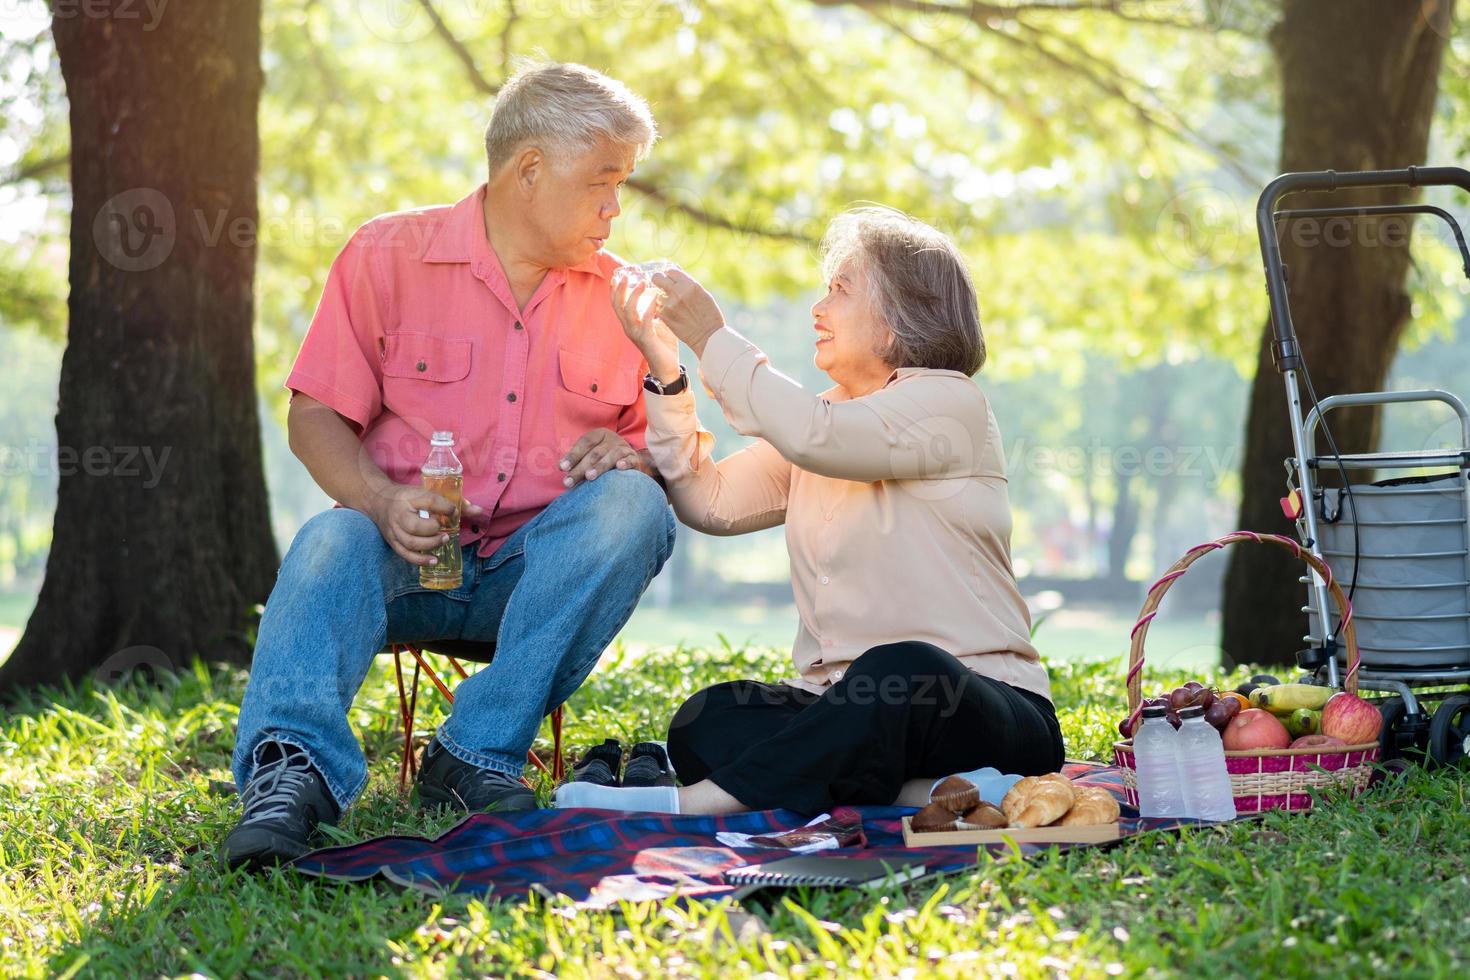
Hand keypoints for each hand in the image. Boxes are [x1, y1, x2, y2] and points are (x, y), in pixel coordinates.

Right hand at [368, 483, 485, 566]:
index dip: (444, 506)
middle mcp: (399, 514)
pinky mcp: (392, 541)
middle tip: (446, 532)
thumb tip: (479, 510)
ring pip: (409, 542)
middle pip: (414, 525)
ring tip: (443, 541)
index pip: (428, 500)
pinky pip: (405, 554)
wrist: (378, 501)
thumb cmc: (408, 497)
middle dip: (432, 530)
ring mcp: (394, 530)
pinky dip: (420, 560)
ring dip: (429, 545)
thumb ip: (453, 502)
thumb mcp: (426, 493)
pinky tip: (434, 561)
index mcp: (409, 497)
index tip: (454, 511)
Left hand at [559, 428, 642, 486]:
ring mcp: (624, 448)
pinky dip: (626, 463)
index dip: (573, 455)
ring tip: (589, 476)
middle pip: (595, 452)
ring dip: (600, 466)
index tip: (562, 468)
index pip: (585, 443)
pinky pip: (631, 460)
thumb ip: (576, 459)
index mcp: (599, 434)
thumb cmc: (602, 458)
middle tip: (569, 481)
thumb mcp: (589, 454)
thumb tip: (561, 466)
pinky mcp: (634, 459)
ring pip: (612, 455)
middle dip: (581, 468)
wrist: (628, 459)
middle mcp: (612, 439)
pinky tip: (619, 467)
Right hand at [612, 275, 679, 380]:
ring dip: (634, 296)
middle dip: (619, 289)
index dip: (614, 290)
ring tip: (642, 283)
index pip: (617, 304)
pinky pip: (644, 323)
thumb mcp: (658, 322)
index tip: (617, 275)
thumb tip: (661, 292)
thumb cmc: (663, 344)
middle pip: (618, 305)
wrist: (667, 367)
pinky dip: (648, 310)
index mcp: (630, 323)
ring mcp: (636, 334)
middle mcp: (629, 328)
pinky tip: (655, 300)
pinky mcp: (646, 340)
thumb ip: (656, 309)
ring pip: (628, 312)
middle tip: (626, 275)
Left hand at [646, 267, 724, 356]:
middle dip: (659, 281)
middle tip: (663, 287)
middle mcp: (678, 292)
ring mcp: (669, 304)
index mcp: (689, 284)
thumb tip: (675, 272)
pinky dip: (661, 308)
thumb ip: (687, 283)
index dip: (670, 275)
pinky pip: (657, 306)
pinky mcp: (664, 316)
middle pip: (657, 278)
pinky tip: (670, 312)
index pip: (670, 271)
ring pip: (656, 293)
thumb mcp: (703, 293)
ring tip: (671, 304)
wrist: (708, 335)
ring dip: (661, 297)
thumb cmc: (708, 314)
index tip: (672, 280)